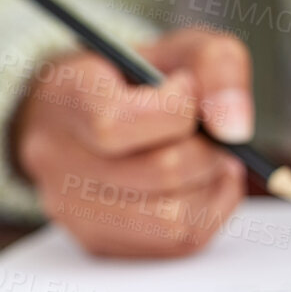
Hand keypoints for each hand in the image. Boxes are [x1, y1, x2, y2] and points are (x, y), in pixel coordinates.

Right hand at [14, 28, 251, 257]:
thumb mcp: (176, 49)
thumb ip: (216, 65)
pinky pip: (177, 242)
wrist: (78, 114)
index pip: (114, 124)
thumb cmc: (132, 78)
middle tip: (211, 131)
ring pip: (174, 219)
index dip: (175, 108)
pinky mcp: (95, 240)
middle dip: (207, 150)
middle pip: (159, 172)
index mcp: (64, 97)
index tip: (186, 88)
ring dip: (211, 186)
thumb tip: (235, 129)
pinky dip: (209, 211)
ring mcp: (71, 207)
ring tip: (210, 159)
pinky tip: (202, 184)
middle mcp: (55, 158)